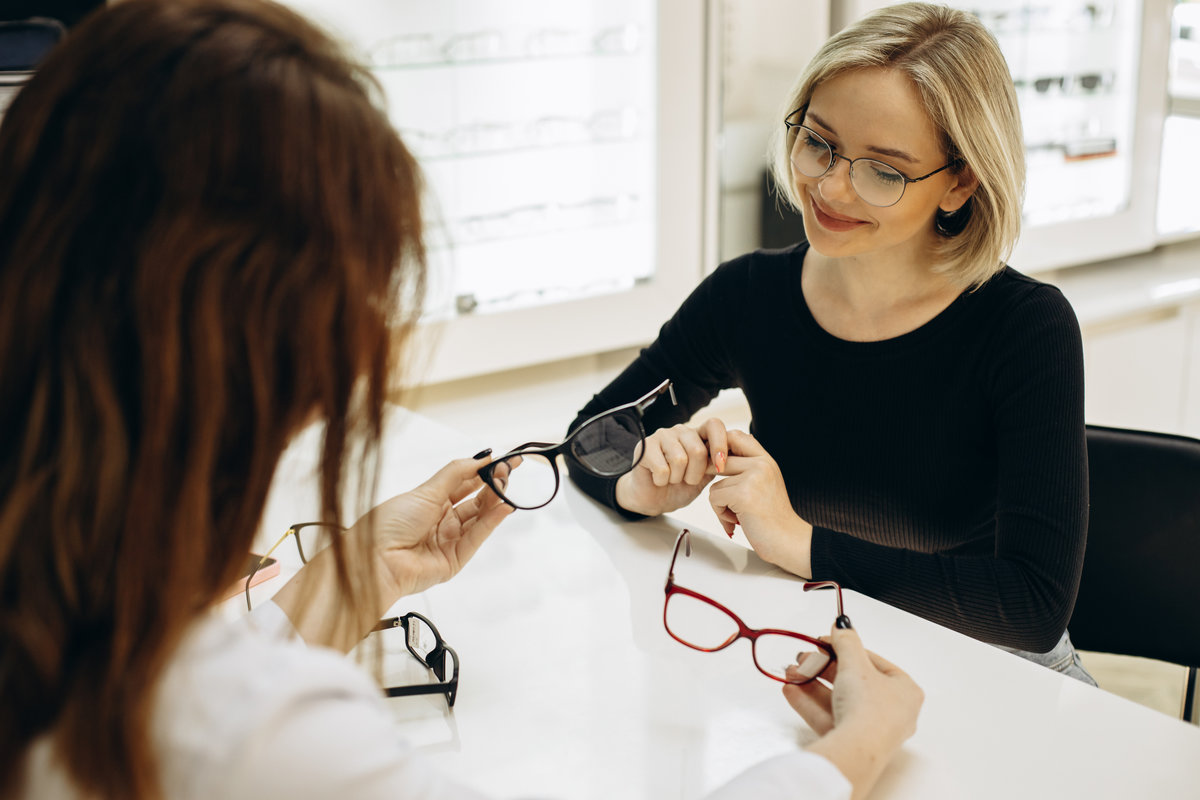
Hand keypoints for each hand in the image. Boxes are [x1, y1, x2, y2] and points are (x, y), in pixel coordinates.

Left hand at [359, 455, 514, 601]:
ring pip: (479, 518)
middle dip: (492, 485)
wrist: (375, 558)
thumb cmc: (390, 524)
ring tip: (506, 485)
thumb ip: (457, 473)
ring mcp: (449, 541)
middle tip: (507, 471)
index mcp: (430, 503)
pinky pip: (477, 537)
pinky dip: (491, 522)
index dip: (482, 473)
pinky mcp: (455, 560)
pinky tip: (503, 507)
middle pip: (475, 502)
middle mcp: (441, 521)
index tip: (500, 461)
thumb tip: (480, 458)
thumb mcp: (426, 490)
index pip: (464, 485)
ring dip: (494, 501)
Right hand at [613, 418, 728, 515]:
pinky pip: (662, 469)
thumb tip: (745, 449)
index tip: (720, 467)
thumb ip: (720, 462)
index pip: (714, 425)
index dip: (720, 445)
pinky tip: (659, 480)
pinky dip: (662, 481)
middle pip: (697, 449)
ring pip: (680, 459)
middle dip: (695, 474)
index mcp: (697, 434)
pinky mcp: (644, 447)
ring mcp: (661, 436)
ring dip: (678, 478)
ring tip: (672, 479)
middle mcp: (680, 431)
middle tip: (687, 480)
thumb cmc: (680, 487)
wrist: (654, 499)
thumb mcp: (706, 476)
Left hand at [707, 429, 812, 576]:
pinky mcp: (744, 494)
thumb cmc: (772, 518)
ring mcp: (754, 477)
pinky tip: (737, 522)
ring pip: (714, 483)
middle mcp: (762, 464)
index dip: (719, 450)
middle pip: (718, 460)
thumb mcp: (763, 484)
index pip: (734, 436)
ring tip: (738, 515)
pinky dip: (720, 513)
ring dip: (720, 504)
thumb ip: (746, 468)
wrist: (789, 542)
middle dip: (717, 483)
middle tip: (729, 501)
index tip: (719, 471)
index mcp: (766, 460)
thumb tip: (717, 457)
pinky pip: (714, 497)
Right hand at [785, 625, 923, 798]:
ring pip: (838, 700)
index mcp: (905, 691)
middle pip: (852, 681)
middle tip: (805, 657)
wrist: (855, 752)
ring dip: (812, 683)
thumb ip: (847, 641)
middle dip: (822, 667)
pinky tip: (792, 690)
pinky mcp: (851, 743)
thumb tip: (843, 626)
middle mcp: (892, 712)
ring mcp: (871, 729)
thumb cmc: (869, 712)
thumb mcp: (855, 665)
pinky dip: (810, 703)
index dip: (845, 648)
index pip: (873, 661)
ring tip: (793, 672)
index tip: (825, 641)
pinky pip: (829, 717)